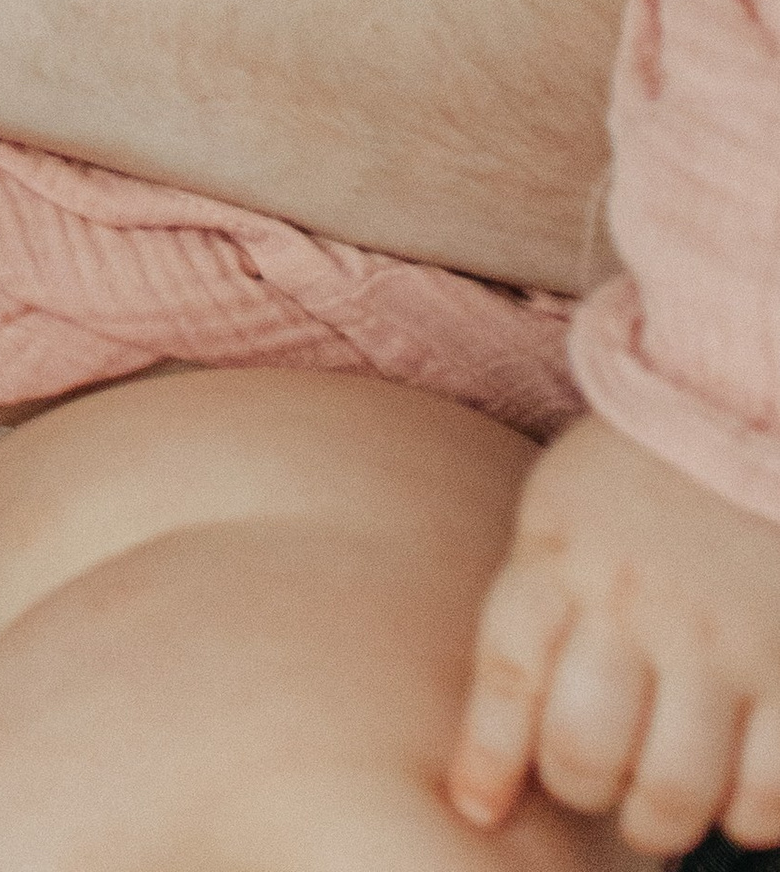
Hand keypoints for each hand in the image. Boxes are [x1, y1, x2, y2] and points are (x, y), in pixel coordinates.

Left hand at [451, 411, 779, 856]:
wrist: (734, 409)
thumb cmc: (629, 479)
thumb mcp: (555, 516)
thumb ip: (531, 607)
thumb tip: (499, 728)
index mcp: (562, 558)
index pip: (508, 680)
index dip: (486, 759)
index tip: (478, 804)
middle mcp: (637, 605)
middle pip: (586, 752)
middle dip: (580, 789)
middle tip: (593, 782)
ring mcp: (722, 640)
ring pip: (676, 789)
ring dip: (659, 819)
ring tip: (657, 803)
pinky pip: (770, 789)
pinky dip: (748, 817)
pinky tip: (733, 795)